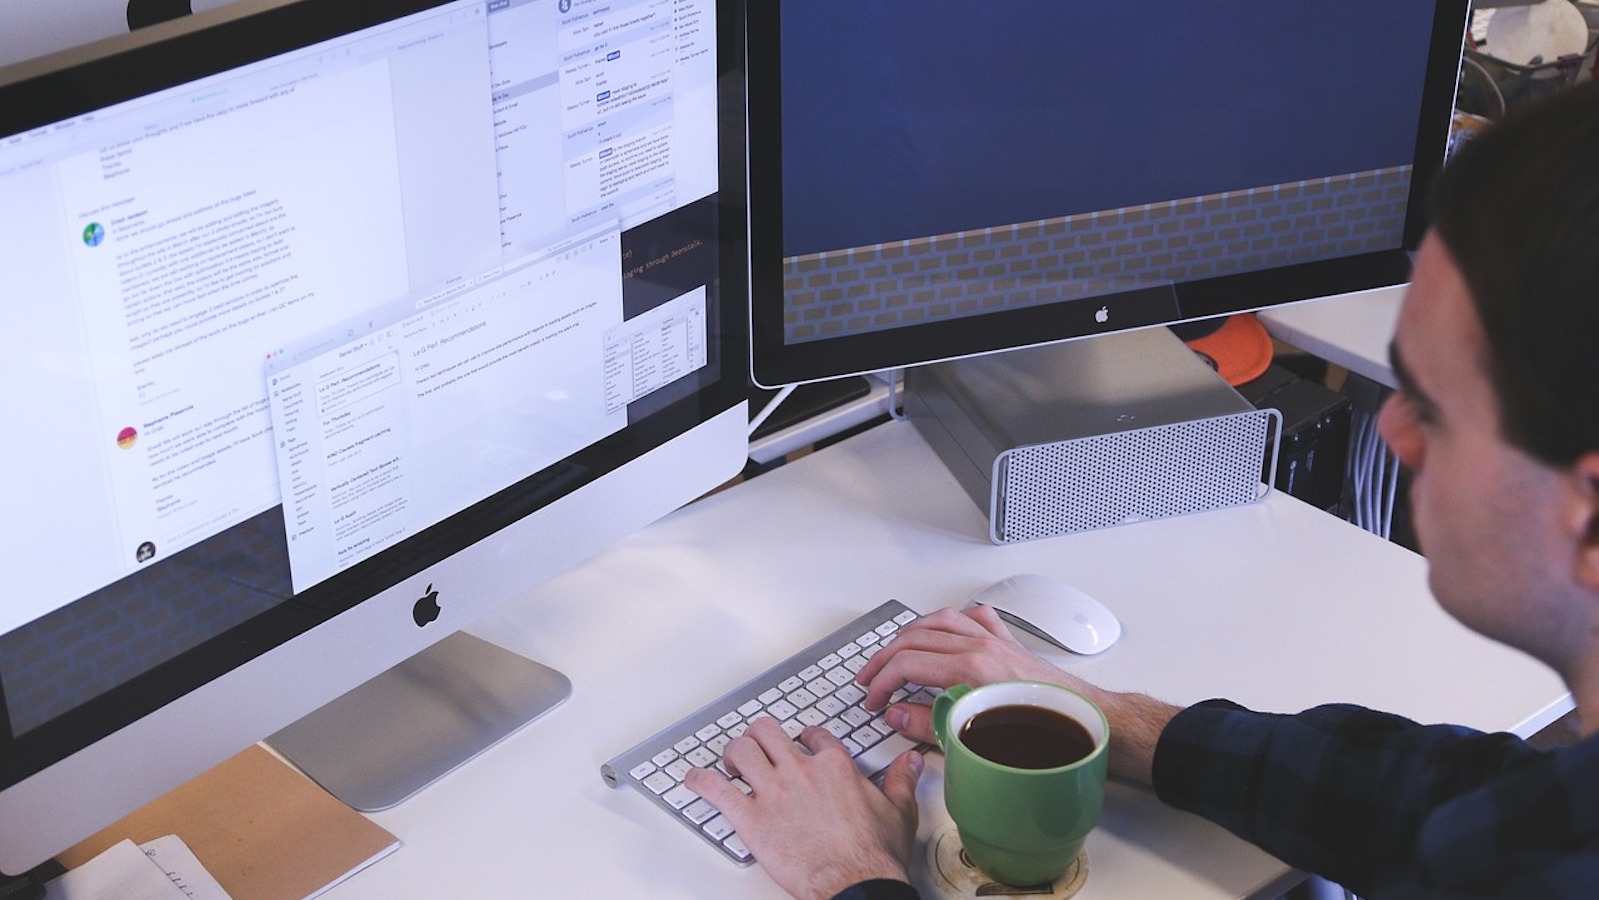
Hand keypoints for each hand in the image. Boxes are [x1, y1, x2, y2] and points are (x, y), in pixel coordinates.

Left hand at [684, 717, 922, 899]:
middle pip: (768, 732)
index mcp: (834, 765)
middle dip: (759, 736)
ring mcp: (773, 792)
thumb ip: (901, 780)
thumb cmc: (874, 854)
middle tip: (758, 747)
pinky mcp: (751, 818)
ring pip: (741, 751)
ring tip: (731, 763)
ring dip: (732, 754)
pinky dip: (699, 781)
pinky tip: (694, 780)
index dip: (804, 738)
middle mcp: (800, 771)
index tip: (801, 744)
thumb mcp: (898, 810)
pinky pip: (715, 789)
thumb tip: (911, 762)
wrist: (855, 883)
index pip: (813, 735)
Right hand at [856, 605, 1083, 743]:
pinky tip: (944, 632)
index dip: (882, 682)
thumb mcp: (976, 740)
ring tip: (894, 651)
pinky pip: (974, 618)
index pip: (908, 664)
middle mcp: (983, 647)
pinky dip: (952, 622)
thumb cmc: (1046, 735)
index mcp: (972, 669)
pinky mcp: (1009, 644)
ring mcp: (997, 641)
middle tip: (871, 680)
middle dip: (885, 658)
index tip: (874, 701)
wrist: (1089, 725)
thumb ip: (930, 724)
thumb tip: (897, 714)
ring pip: (940, 620)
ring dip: (910, 634)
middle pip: (916, 638)